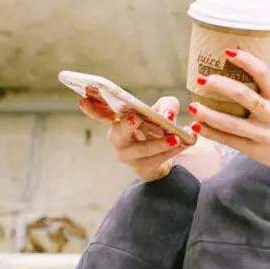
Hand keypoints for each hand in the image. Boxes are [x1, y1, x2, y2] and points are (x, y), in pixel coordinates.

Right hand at [77, 87, 222, 182]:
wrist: (164, 155)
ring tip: (176, 138)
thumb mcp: (163, 110)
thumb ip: (167, 105)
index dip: (91, 108)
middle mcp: (118, 139)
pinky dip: (174, 151)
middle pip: (118, 134)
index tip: (83, 99)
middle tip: (135, 119)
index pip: (101, 113)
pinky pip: (158, 160)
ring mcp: (128, 156)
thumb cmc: (157, 127)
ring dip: (161, 143)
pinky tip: (186, 143)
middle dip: (127, 126)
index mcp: (118, 121)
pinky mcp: (142, 169)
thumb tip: (167, 114)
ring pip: (143, 149)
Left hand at [188, 49, 269, 170]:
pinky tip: (198, 126)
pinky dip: (211, 133)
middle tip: (202, 79)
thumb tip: (233, 72)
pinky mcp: (254, 150)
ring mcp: (262, 134)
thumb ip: (262, 90)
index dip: (245, 60)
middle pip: (243, 96)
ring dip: (208, 114)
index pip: (263, 73)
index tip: (227, 50)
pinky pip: (229, 140)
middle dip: (220, 86)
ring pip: (231, 123)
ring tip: (193, 106)